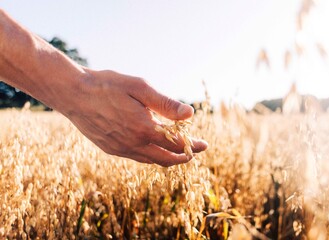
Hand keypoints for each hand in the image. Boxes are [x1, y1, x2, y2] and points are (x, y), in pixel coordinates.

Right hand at [64, 69, 207, 166]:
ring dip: (167, 158)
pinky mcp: (110, 149)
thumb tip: (190, 115)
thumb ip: (166, 104)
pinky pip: (136, 157)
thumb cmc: (107, 85)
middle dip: (183, 157)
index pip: (176, 144)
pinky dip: (150, 155)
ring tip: (177, 151)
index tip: (204, 144)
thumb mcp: (140, 87)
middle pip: (166, 159)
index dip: (193, 145)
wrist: (73, 93)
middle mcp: (133, 144)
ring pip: (151, 160)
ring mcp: (120, 149)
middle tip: (194, 152)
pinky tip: (152, 146)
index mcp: (143, 129)